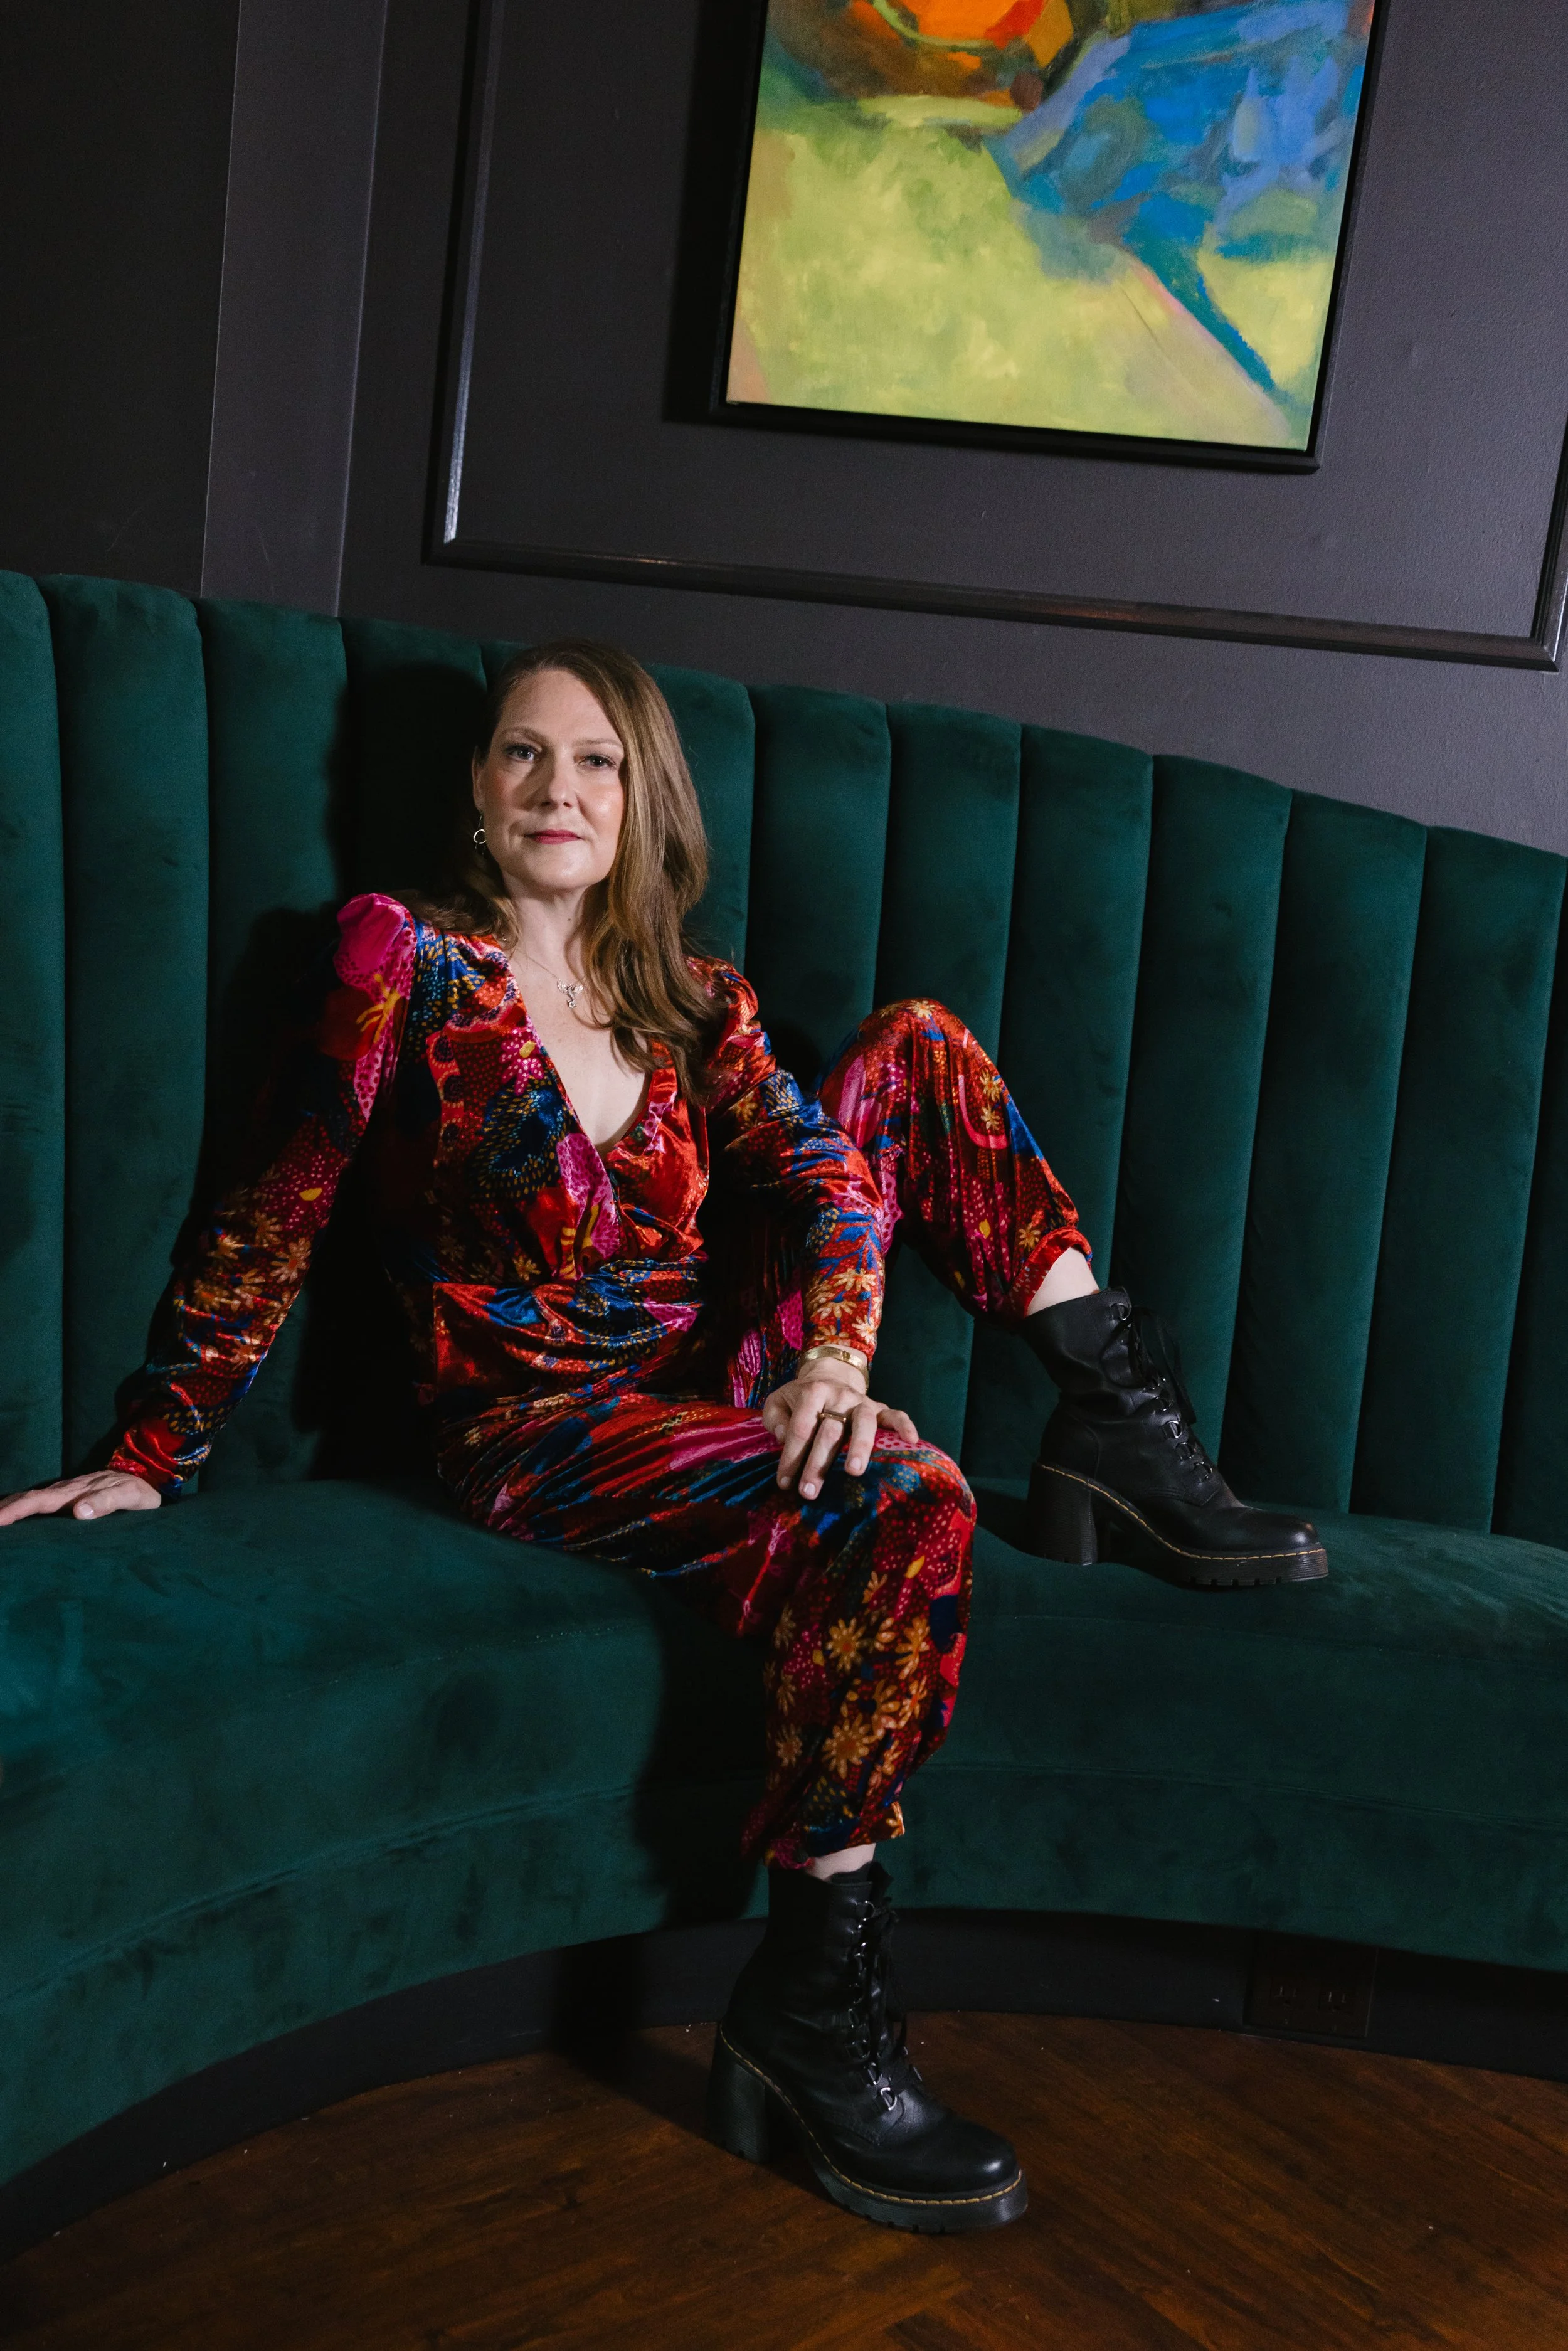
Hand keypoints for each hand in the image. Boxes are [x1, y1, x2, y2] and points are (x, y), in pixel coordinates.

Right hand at [0, 1471, 161, 1527]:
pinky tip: (11, 1516)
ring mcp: (66, 1493)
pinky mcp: (68, 1498)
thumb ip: (107, 1502)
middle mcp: (66, 1491)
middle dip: (4, 1510)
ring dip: (8, 1508)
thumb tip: (78, 1512)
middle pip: (28, 1499)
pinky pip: (39, 1503)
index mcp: (77, 1491)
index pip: (39, 1501)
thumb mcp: (130, 1497)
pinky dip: (20, 1508)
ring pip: (30, 1499)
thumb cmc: (139, 1492)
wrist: (147, 1479)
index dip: (16, 1510)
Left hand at [762, 1368, 917, 1501]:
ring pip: (863, 1423)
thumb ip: (775, 1418)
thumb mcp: (779, 1401)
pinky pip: (895, 1415)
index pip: (801, 1427)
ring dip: (859, 1447)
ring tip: (854, 1471)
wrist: (829, 1374)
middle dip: (818, 1463)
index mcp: (812, 1392)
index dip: (791, 1456)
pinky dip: (904, 1426)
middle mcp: (839, 1396)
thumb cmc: (801, 1398)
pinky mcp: (880, 1408)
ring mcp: (861, 1402)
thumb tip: (785, 1437)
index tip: (785, 1483)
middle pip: (830, 1431)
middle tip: (809, 1491)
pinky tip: (912, 1442)